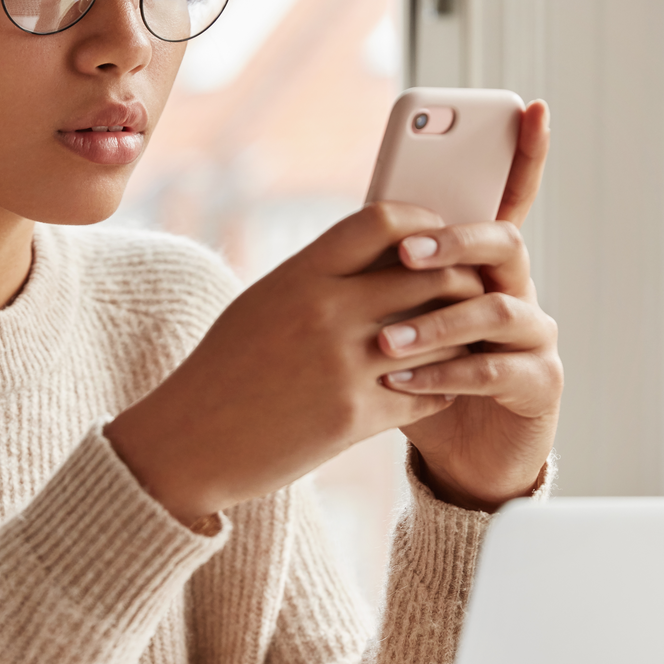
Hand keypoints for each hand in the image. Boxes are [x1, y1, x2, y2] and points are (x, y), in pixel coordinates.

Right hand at [106, 202, 486, 524]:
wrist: (190, 442)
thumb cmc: (226, 369)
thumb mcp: (263, 303)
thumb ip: (318, 275)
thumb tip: (379, 251)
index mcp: (300, 275)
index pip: (382, 221)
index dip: (423, 222)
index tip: (440, 233)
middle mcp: (325, 312)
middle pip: (429, 275)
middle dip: (461, 280)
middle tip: (473, 289)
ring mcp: (343, 365)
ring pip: (441, 335)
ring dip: (460, 337)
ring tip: (466, 339)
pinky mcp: (355, 417)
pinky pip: (429, 392)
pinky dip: (443, 387)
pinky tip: (442, 386)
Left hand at [384, 101, 559, 510]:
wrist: (456, 456)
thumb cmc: (418, 376)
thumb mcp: (395, 317)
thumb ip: (391, 272)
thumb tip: (360, 219)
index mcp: (485, 265)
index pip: (511, 197)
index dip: (528, 154)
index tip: (532, 107)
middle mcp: (519, 291)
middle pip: (505, 243)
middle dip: (457, 242)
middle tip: (408, 253)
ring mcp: (536, 337)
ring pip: (498, 310)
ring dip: (437, 322)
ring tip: (384, 343)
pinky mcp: (539, 384)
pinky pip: (496, 371)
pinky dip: (445, 375)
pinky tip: (401, 380)